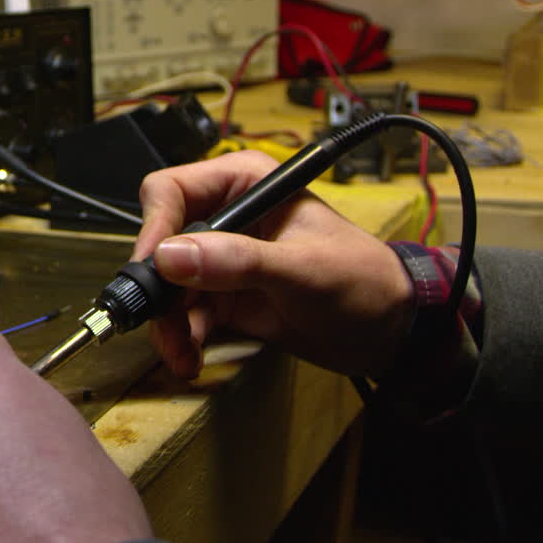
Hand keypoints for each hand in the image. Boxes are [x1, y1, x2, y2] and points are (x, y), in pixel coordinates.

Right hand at [133, 150, 413, 378]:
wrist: (388, 332)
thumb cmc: (364, 281)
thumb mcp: (302, 268)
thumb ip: (238, 261)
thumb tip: (172, 257)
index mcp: (244, 184)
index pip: (171, 192)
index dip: (155, 229)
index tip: (154, 270)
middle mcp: (225, 217)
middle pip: (160, 244)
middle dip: (158, 289)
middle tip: (163, 322)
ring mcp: (220, 260)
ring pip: (165, 287)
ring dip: (167, 323)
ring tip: (181, 353)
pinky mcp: (221, 297)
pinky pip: (182, 315)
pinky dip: (180, 339)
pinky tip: (191, 358)